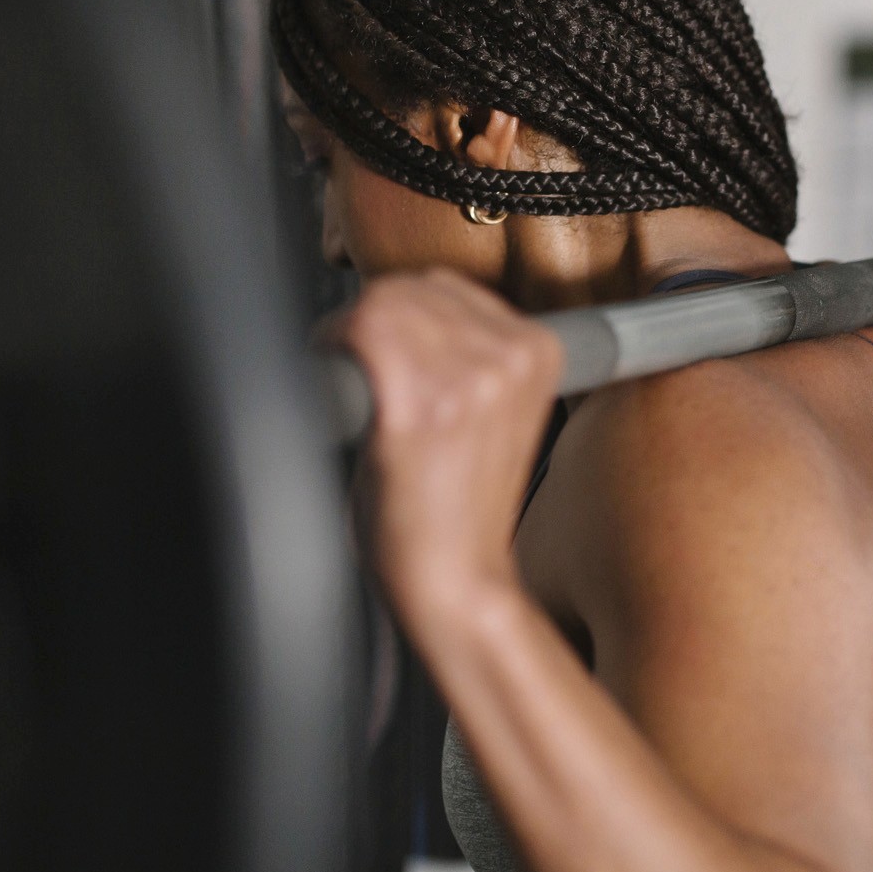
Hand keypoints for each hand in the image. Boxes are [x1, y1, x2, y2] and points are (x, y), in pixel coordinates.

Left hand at [331, 269, 563, 630]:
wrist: (459, 584)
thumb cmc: (458, 512)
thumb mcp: (489, 414)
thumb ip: (464, 356)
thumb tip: (400, 309)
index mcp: (538, 351)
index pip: (448, 286)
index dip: (400, 313)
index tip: (381, 346)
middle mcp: (509, 356)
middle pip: (410, 288)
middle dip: (369, 321)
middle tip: (352, 368)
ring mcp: (469, 378)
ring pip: (382, 305)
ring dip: (348, 336)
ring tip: (350, 385)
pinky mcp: (421, 407)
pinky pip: (361, 334)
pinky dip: (334, 350)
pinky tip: (340, 388)